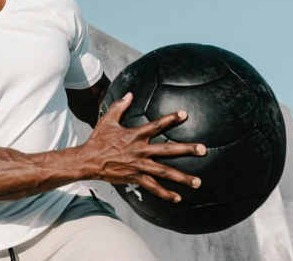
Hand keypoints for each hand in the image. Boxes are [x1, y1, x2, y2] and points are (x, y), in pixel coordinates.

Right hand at [80, 92, 206, 201]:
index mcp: (135, 135)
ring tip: (198, 182)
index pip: (156, 125)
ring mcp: (139, 165)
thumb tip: (130, 94)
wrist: (89, 160)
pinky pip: (153, 187)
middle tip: (203, 149)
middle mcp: (140, 150)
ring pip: (164, 172)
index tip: (184, 114)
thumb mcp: (107, 120)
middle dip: (186, 150)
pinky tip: (178, 198)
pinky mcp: (135, 177)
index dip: (170, 119)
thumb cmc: (98, 139)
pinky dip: (165, 194)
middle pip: (167, 150)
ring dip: (182, 177)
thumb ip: (120, 106)